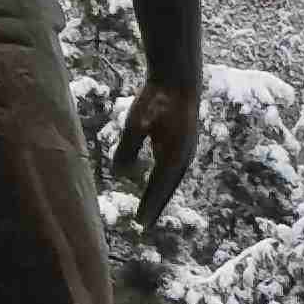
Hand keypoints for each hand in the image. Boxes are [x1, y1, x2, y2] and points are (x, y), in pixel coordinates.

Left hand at [111, 81, 200, 219]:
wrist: (178, 78)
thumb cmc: (156, 99)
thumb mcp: (135, 123)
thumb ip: (127, 149)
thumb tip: (118, 175)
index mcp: (173, 156)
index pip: (158, 188)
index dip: (148, 207)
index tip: (139, 224)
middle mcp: (182, 157)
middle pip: (167, 188)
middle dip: (156, 206)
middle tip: (144, 225)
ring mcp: (185, 149)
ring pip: (172, 179)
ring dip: (162, 194)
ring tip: (151, 208)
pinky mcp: (183, 141)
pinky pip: (173, 168)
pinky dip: (165, 180)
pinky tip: (158, 181)